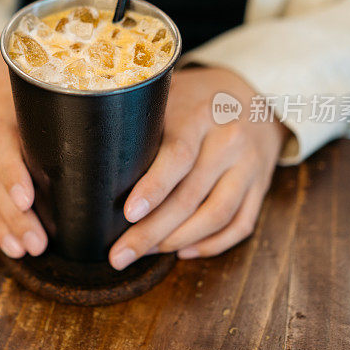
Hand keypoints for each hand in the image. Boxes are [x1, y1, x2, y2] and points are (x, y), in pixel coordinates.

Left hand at [109, 67, 287, 268]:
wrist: (254, 93)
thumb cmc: (194, 99)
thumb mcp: (169, 94)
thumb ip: (141, 120)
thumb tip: (88, 150)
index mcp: (199, 115)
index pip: (177, 157)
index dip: (153, 188)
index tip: (128, 213)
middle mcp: (229, 141)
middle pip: (191, 196)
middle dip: (152, 232)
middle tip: (120, 255)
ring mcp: (250, 165)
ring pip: (217, 216)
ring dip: (178, 241)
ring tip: (147, 252)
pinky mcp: (261, 185)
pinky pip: (240, 224)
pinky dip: (211, 244)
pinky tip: (183, 252)